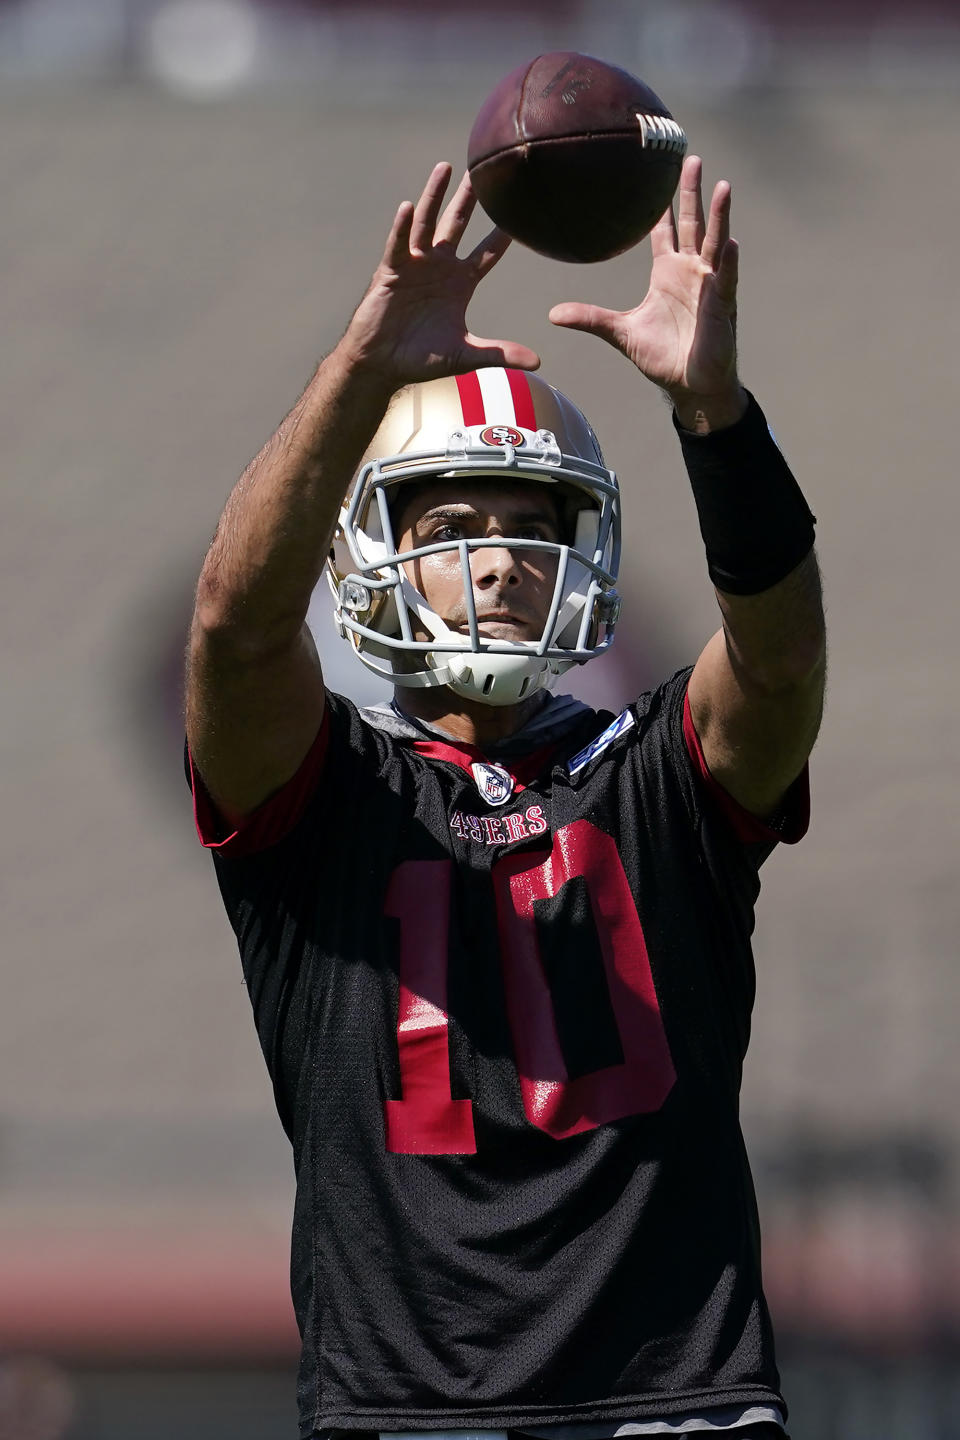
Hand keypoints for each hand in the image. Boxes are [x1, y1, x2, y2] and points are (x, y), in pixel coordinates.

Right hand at [341, 163, 539, 387]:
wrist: (383, 364)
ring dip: (435, 196)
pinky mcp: (392, 271)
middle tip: (484, 169)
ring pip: (428, 224)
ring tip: (445, 168)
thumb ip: (500, 354)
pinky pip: (398, 244)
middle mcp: (439, 267)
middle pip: (459, 225)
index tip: (522, 210)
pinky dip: (403, 226)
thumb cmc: (422, 359)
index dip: (503, 234)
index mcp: (460, 283)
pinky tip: (409, 207)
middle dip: (470, 198)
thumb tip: (537, 362)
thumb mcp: (466, 355)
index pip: (487, 253)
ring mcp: (415, 265)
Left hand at [549, 156, 744, 427]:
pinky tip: (731, 244)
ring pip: (715, 244)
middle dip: (690, 192)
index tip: (657, 173)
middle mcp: (690, 272)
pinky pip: (726, 282)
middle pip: (692, 224)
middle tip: (688, 157)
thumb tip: (552, 314)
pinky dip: (728, 264)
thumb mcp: (620, 332)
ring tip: (723, 187)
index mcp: (667, 272)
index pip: (665, 230)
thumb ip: (590, 318)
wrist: (688, 385)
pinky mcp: (721, 308)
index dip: (661, 204)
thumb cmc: (661, 356)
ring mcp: (709, 287)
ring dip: (720, 217)